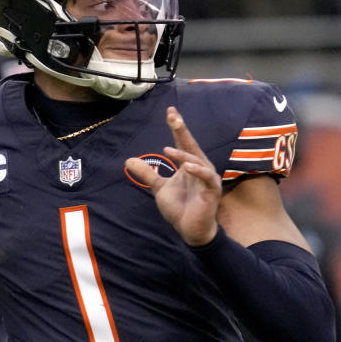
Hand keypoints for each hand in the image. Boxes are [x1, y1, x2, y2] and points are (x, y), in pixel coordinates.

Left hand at [125, 106, 221, 245]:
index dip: (177, 127)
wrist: (190, 230)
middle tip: (173, 116)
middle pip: (191, 145)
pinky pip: (206, 177)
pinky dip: (197, 171)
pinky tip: (186, 167)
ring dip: (183, 154)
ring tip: (168, 150)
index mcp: (189, 165)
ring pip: (197, 160)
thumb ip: (147, 174)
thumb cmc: (179, 208)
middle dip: (182, 130)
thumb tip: (128, 160)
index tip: (170, 111)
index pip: (182, 142)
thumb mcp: (159, 188)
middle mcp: (200, 168)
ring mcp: (207, 178)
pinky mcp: (212, 190)